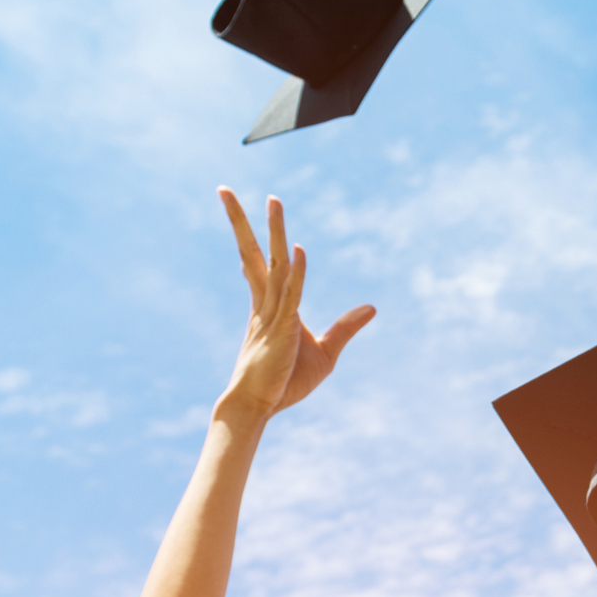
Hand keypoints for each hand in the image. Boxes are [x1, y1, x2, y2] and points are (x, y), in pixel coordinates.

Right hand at [217, 187, 375, 420]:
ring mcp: (272, 313)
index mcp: (270, 306)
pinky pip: (291, 295)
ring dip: (274, 231)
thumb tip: (371, 307)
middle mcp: (266, 303)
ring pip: (274, 264)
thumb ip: (345, 327)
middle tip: (224, 189)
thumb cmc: (285, 383)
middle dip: (242, 221)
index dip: (255, 240)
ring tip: (272, 199)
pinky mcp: (282, 328)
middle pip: (252, 253)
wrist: (259, 407)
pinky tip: (300, 249)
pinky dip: (297, 272)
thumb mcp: (326, 352)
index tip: (248, 217)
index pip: (260, 265)